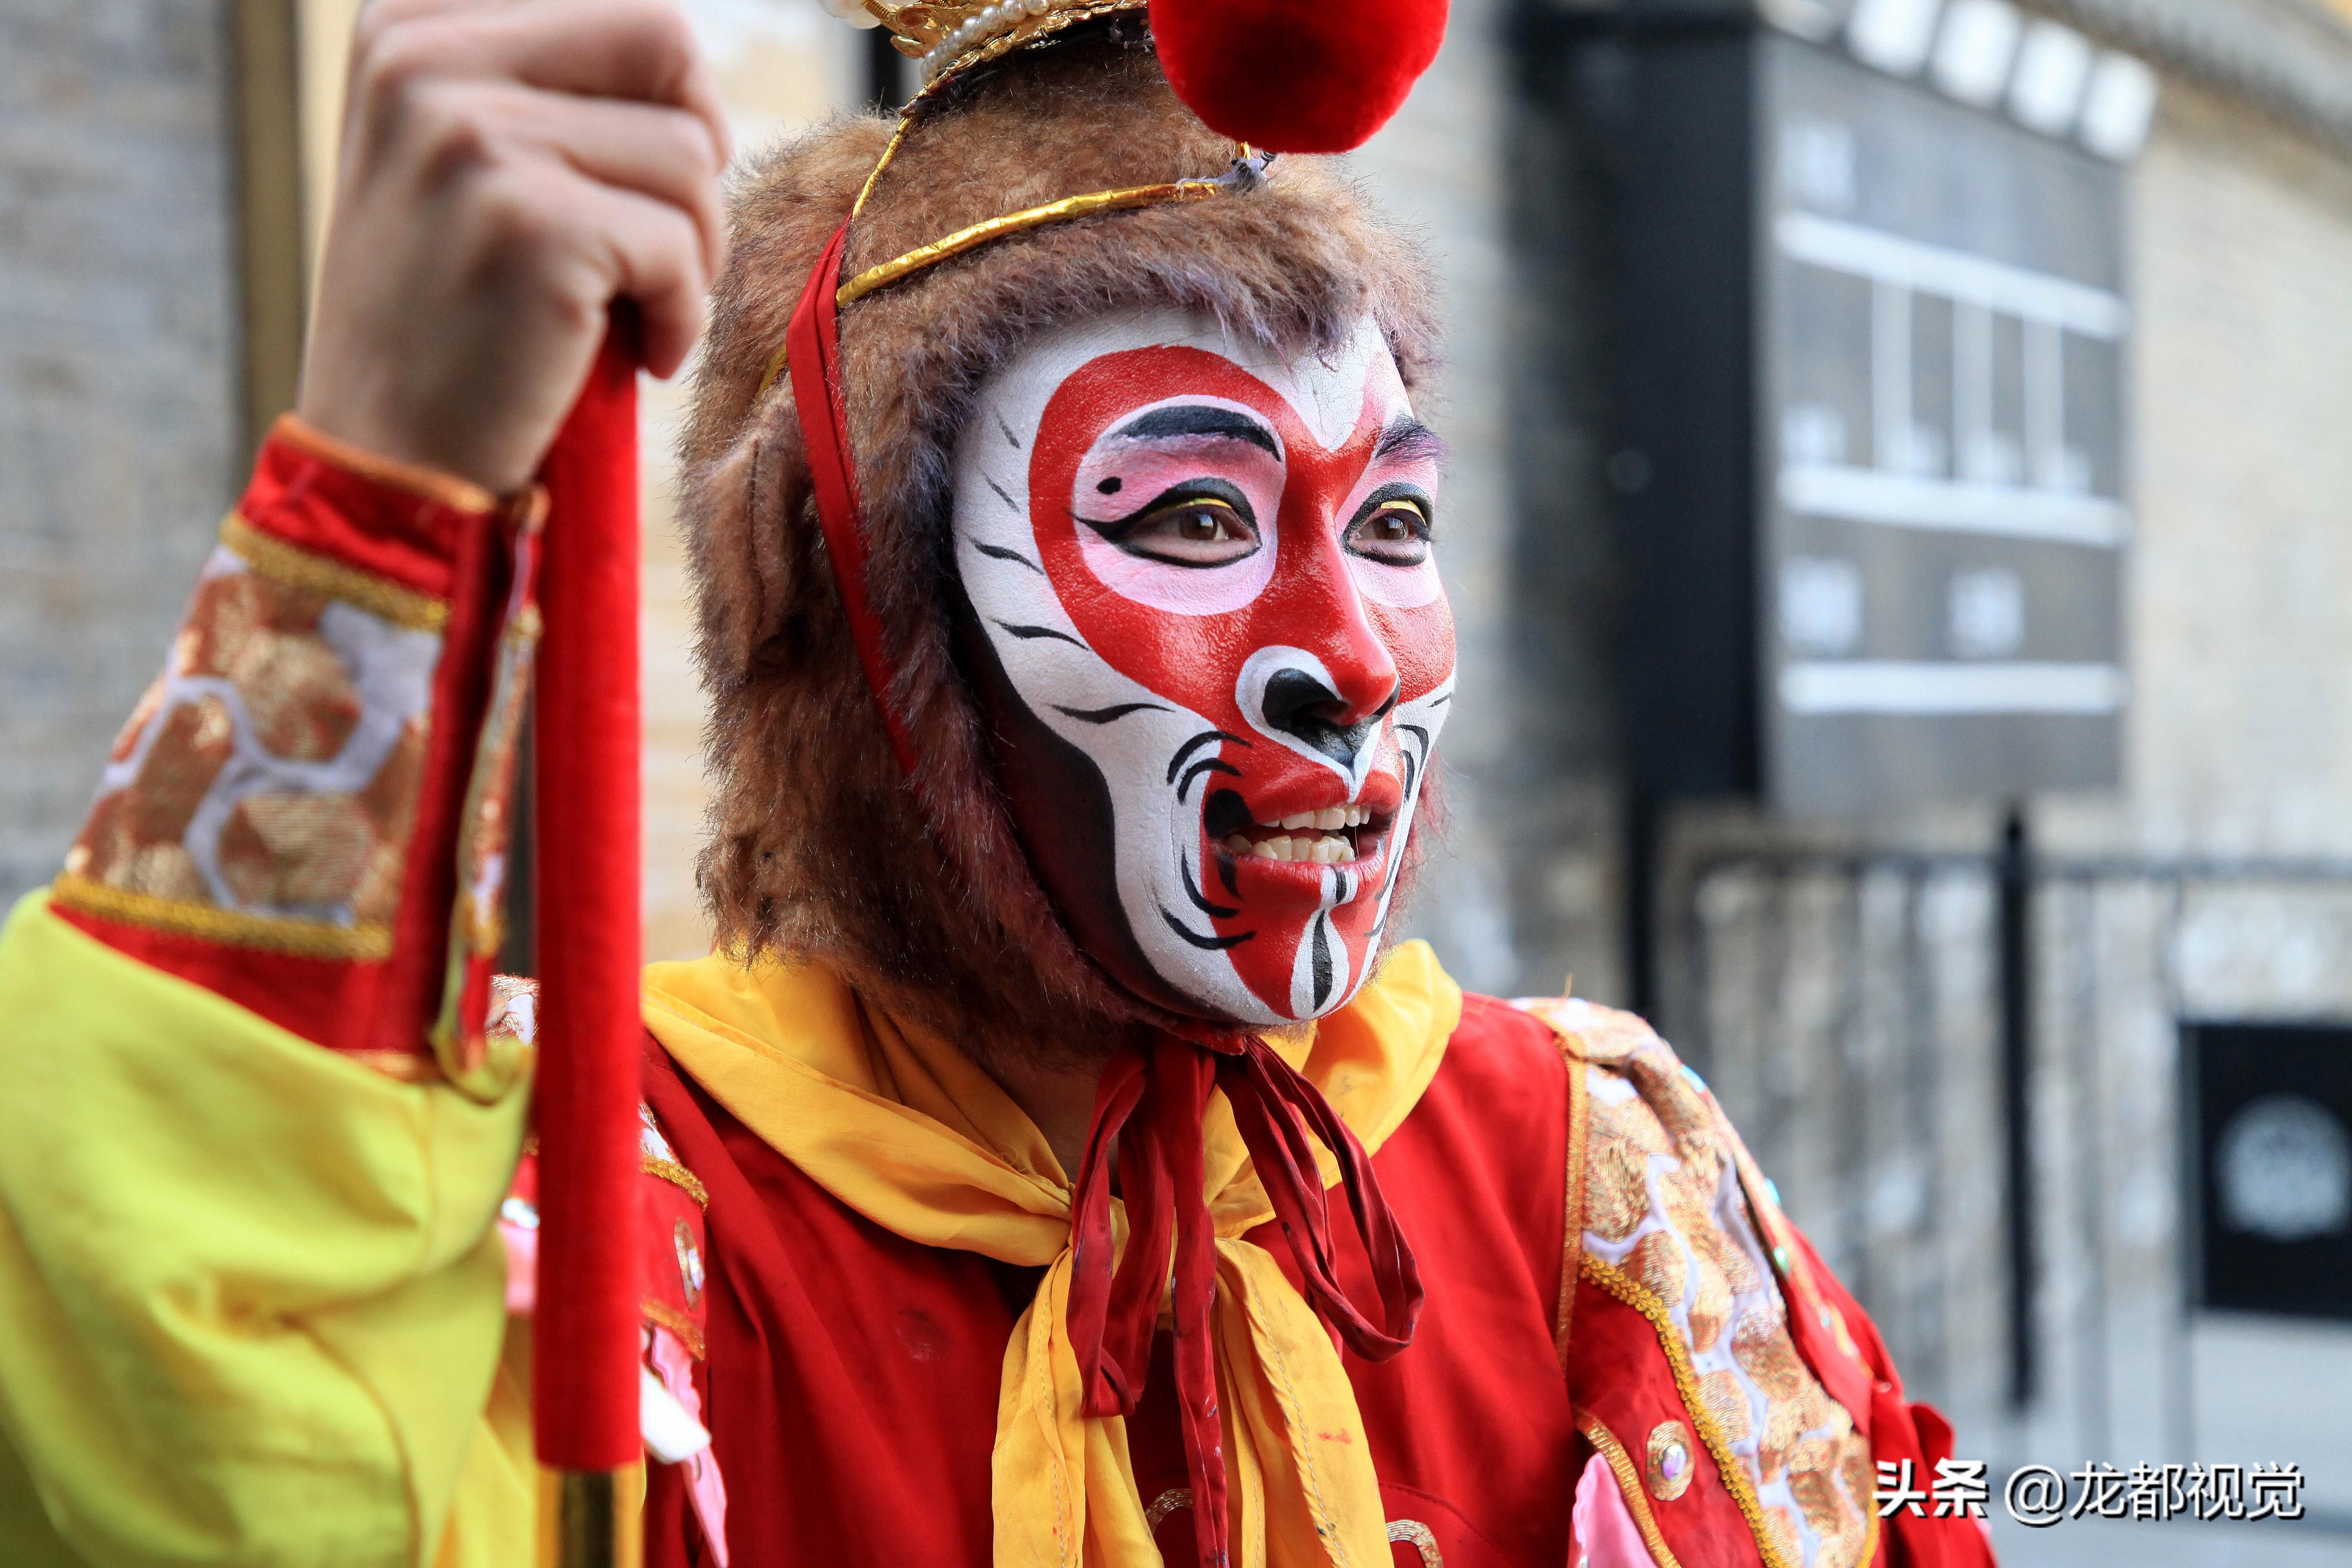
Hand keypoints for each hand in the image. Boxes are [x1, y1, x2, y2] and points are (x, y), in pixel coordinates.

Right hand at [296, 0, 729, 493]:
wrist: (393, 461)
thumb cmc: (457, 317)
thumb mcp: (464, 157)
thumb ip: (543, 77)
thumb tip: (677, 45)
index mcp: (410, 23)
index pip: (624, 8)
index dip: (665, 96)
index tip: (629, 177)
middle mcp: (425, 59)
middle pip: (666, 41)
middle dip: (693, 153)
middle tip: (657, 238)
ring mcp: (472, 138)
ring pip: (689, 154)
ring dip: (687, 250)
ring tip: (621, 309)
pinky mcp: (530, 227)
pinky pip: (679, 248)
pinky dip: (680, 317)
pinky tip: (628, 357)